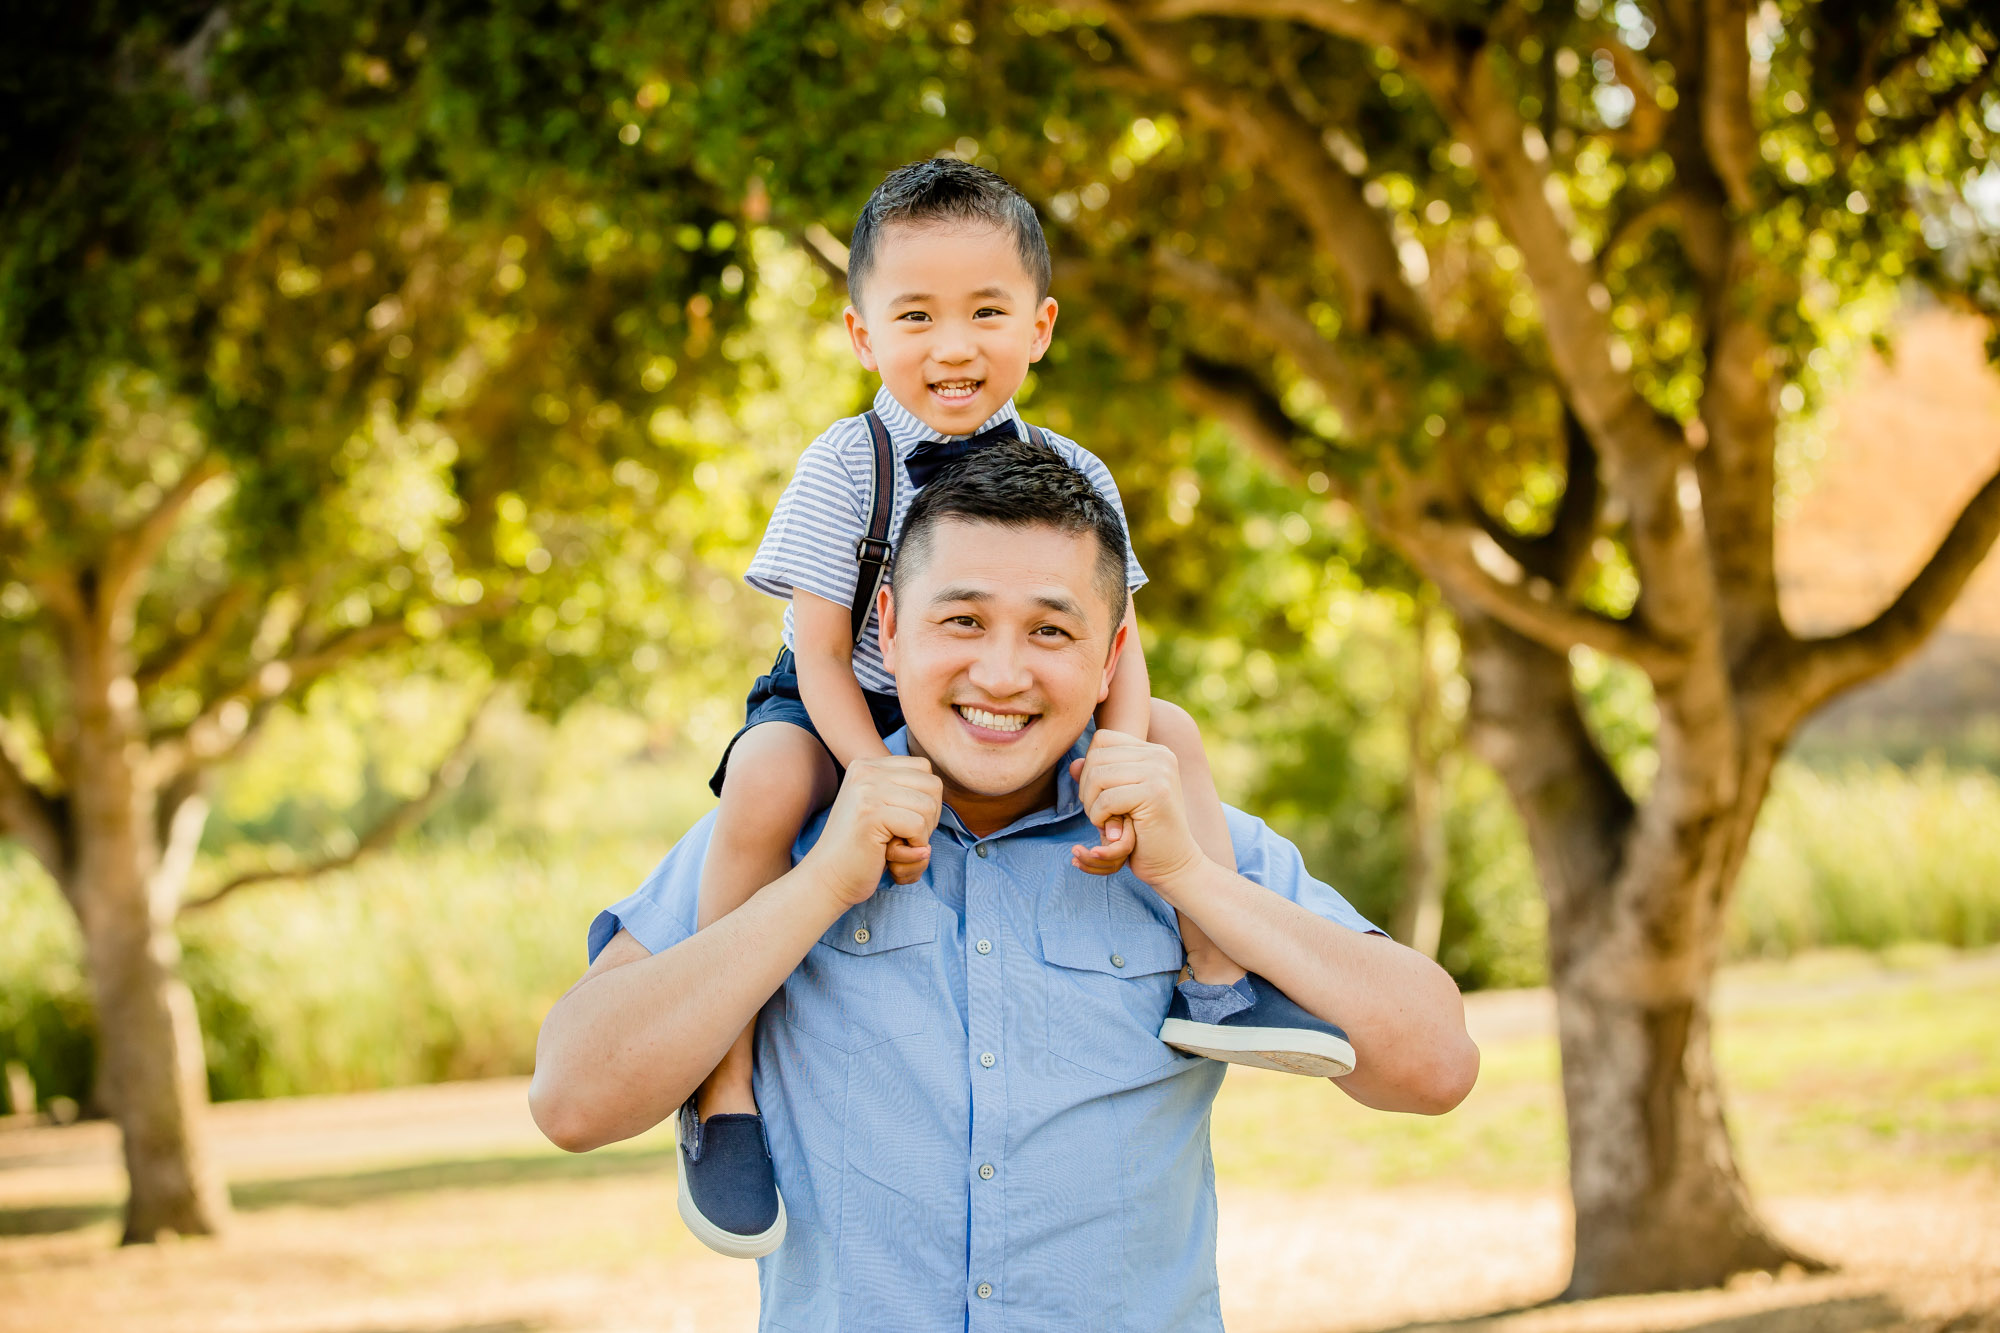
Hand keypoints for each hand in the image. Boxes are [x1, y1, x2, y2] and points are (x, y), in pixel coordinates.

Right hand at [807, 756, 942, 905]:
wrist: (828, 878)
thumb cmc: (861, 849)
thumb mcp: (879, 807)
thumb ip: (903, 790)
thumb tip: (937, 784)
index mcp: (867, 765)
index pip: (924, 768)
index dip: (926, 799)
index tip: (905, 822)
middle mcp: (866, 771)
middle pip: (932, 785)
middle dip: (930, 817)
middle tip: (905, 837)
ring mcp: (867, 791)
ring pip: (929, 806)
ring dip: (923, 834)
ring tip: (898, 846)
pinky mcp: (871, 814)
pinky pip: (919, 826)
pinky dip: (915, 846)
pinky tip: (894, 854)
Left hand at [1067, 729, 1205, 890]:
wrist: (1173, 864)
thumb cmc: (1143, 832)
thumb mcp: (1117, 800)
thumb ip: (1097, 778)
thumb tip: (1073, 764)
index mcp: (1154, 751)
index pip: (1102, 740)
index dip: (1090, 768)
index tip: (1100, 796)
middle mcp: (1160, 755)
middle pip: (1096, 757)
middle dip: (1087, 789)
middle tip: (1099, 814)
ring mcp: (1160, 772)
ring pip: (1098, 776)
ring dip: (1091, 805)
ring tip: (1105, 821)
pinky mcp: (1155, 793)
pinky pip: (1106, 799)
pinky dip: (1099, 817)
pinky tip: (1112, 830)